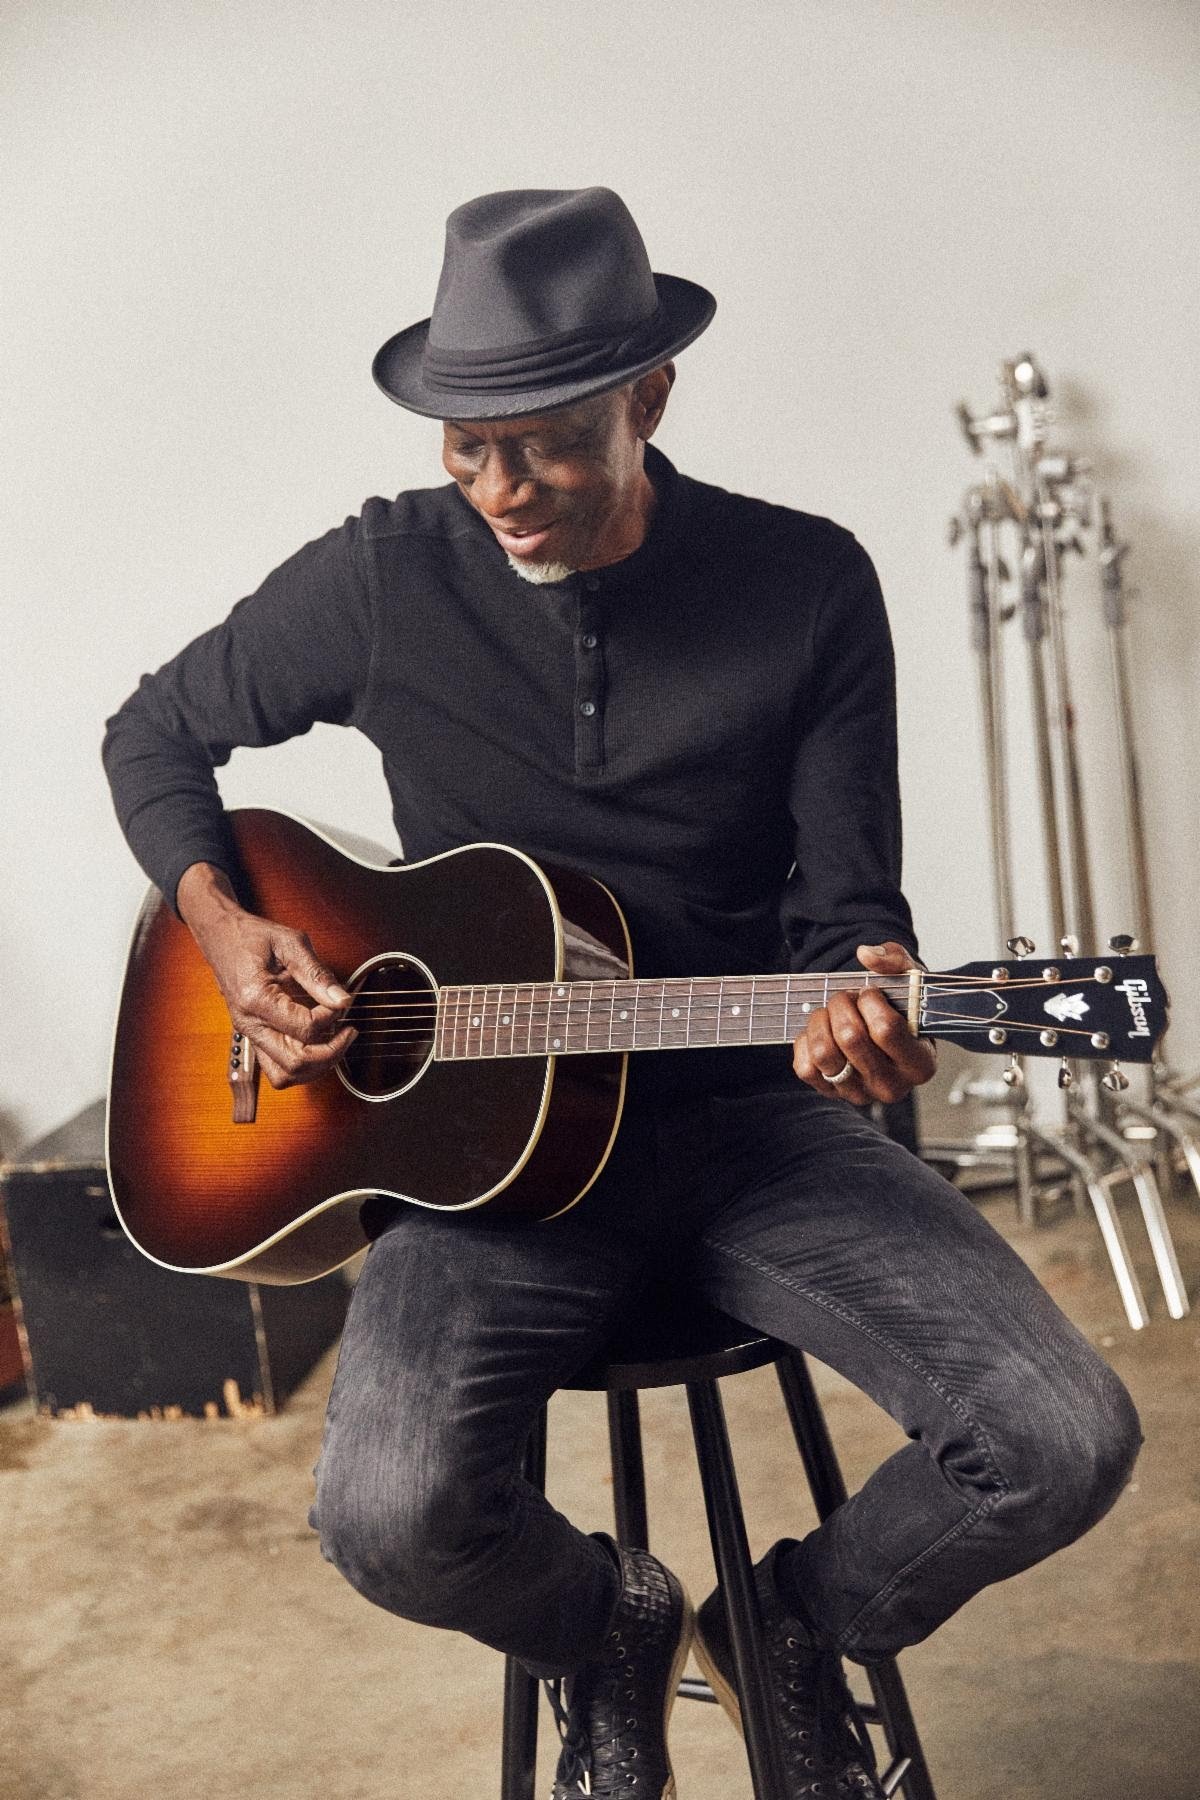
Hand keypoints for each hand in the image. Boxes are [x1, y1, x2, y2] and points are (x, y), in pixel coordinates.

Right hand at [177, 862, 355, 1088]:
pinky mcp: (254, 1036)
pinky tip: (318, 1042)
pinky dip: (302, 1063)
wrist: (220, 936)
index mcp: (256, 999)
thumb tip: (343, 1000)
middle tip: (348, 1030)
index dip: (331, 1018)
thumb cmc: (252, 936)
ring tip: (335, 1040)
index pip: (305, 1029)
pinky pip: (277, 1067)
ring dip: (316, 1065)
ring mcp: (250, 1034)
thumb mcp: (290, 943)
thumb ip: (317, 974)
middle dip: (330, 1053)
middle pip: (295, 1064)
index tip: (340, 1000)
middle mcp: (249, 1024)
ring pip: (284, 1075)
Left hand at [792, 941, 936, 1105]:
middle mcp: (892, 1086)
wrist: (880, 1031)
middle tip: (846, 997)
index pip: (886, 1030)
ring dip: (821, 1021)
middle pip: (851, 1038)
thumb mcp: (909, 980)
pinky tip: (822, 1032)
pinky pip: (804, 1068)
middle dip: (842, 1004)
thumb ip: (896, 960)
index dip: (870, 1001)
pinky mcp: (830, 1094)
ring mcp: (860, 1094)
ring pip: (824, 1053)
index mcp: (921, 1063)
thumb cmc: (900, 1008)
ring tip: (831, 1013)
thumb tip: (866, 955)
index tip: (870, 993)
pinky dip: (806, 1042)